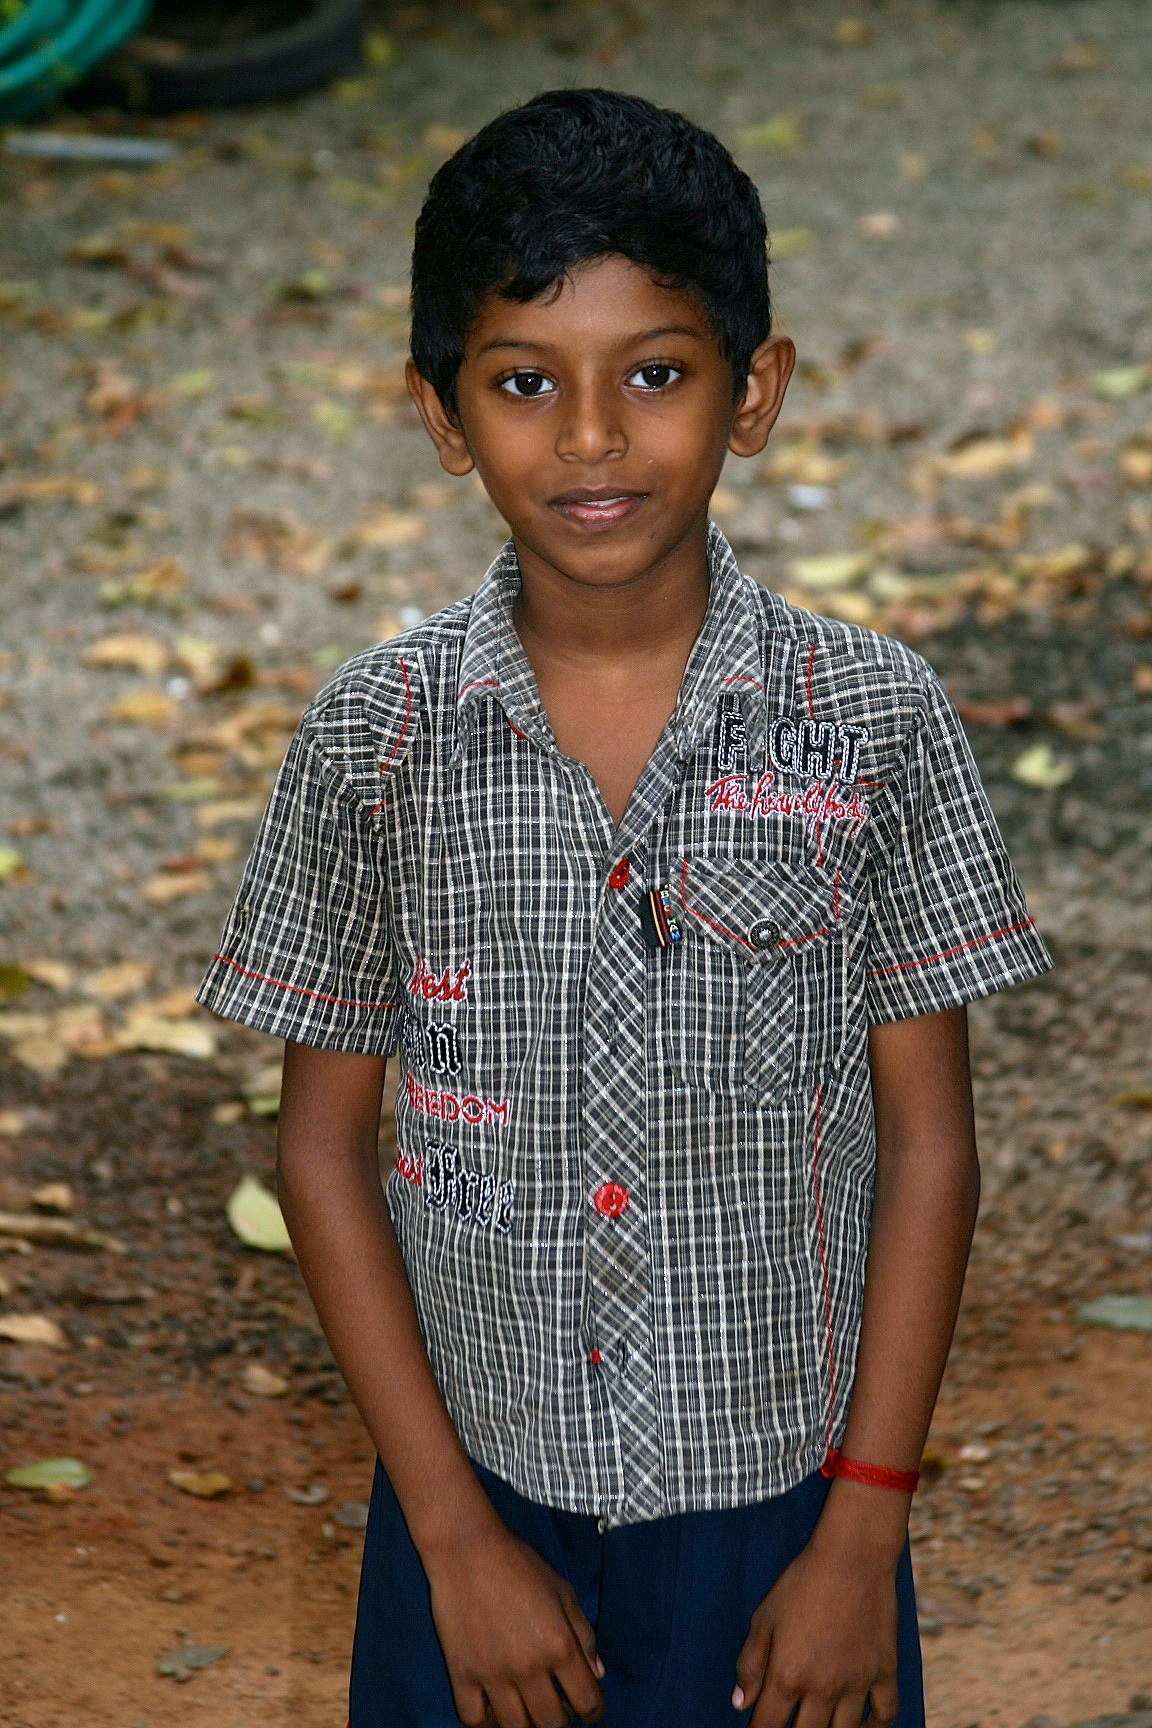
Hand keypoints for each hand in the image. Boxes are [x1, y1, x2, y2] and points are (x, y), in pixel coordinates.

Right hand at [425, 1518, 604, 1726]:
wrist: (467, 1550)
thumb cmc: (520, 1564)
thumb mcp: (563, 1592)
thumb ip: (584, 1634)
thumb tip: (597, 1674)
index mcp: (560, 1645)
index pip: (587, 1702)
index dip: (593, 1712)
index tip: (588, 1709)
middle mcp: (529, 1667)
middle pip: (552, 1725)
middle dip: (560, 1721)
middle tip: (556, 1707)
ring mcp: (493, 1674)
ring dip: (527, 1724)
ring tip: (527, 1709)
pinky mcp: (461, 1673)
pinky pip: (473, 1720)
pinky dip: (485, 1721)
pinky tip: (493, 1707)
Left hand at [732, 1526, 899, 1727]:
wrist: (852, 1557)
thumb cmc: (802, 1582)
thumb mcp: (765, 1617)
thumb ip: (751, 1663)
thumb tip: (740, 1703)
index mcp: (788, 1675)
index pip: (768, 1726)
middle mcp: (823, 1688)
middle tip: (791, 1726)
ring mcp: (857, 1683)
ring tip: (820, 1725)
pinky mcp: (884, 1671)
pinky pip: (885, 1714)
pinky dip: (875, 1725)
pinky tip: (862, 1723)